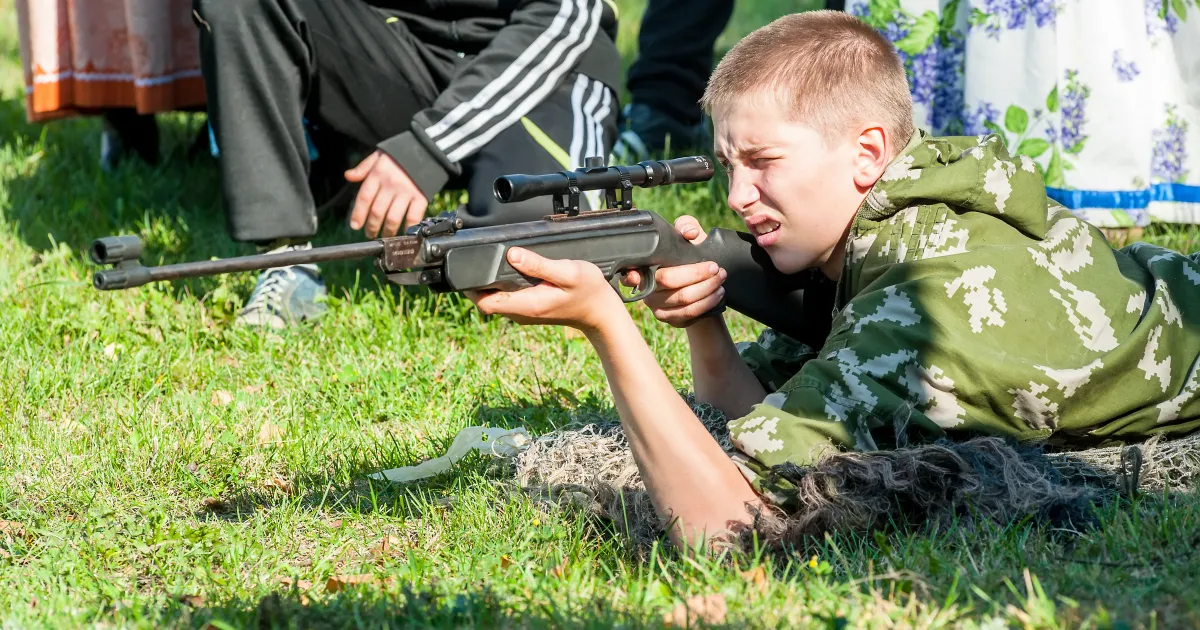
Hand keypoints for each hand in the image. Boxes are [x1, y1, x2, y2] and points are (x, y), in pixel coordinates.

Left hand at [345, 151, 428, 237]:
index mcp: (378, 174)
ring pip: (393, 218)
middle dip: (372, 226)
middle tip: (370, 233)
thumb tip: (348, 176)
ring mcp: (407, 192)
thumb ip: (363, 168)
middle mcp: (391, 184)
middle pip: (377, 211)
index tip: (355, 225)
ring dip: (388, 231)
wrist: (426, 149)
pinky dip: (408, 228)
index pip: (364, 198)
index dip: (358, 214)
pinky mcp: (421, 197)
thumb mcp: (378, 156)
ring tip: (385, 236)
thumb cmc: (400, 154)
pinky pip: (413, 217)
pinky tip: (404, 233)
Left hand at [467, 247, 624, 332]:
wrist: (601, 313)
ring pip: (495, 300)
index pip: (485, 303)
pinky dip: (501, 287)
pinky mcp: (529, 309)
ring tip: (488, 262)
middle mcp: (521, 312)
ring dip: (488, 284)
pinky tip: (506, 271)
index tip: (467, 269)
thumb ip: (539, 265)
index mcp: (527, 304)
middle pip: (486, 301)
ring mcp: (525, 312)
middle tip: (474, 259)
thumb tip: (512, 254)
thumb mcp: (567, 272)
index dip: (471, 288)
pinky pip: (506, 299)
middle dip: (476, 283)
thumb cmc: (589, 292)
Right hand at [623, 215, 725, 327]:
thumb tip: (690, 232)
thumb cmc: (688, 258)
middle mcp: (646, 287)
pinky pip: (689, 312)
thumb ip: (686, 226)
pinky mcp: (668, 318)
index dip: (630, 276)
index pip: (630, 272)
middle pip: (667, 281)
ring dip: (707, 288)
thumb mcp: (687, 239)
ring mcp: (655, 305)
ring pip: (682, 298)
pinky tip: (718, 293)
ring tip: (721, 278)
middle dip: (696, 273)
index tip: (637, 276)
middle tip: (715, 267)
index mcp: (644, 266)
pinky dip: (707, 302)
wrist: (698, 285)